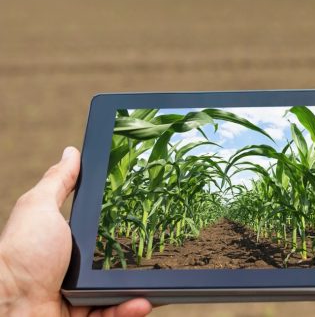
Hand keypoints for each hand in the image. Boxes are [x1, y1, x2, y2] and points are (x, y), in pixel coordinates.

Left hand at [0, 147, 151, 316]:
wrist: (9, 306)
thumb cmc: (21, 253)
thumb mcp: (40, 208)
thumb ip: (59, 181)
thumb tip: (72, 152)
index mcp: (65, 239)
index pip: (100, 227)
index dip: (121, 221)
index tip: (145, 211)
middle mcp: (71, 267)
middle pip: (114, 259)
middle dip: (138, 255)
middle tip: (161, 247)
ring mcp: (79, 293)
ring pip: (119, 288)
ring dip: (139, 286)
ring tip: (157, 278)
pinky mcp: (84, 315)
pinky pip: (113, 312)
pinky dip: (129, 308)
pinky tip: (143, 302)